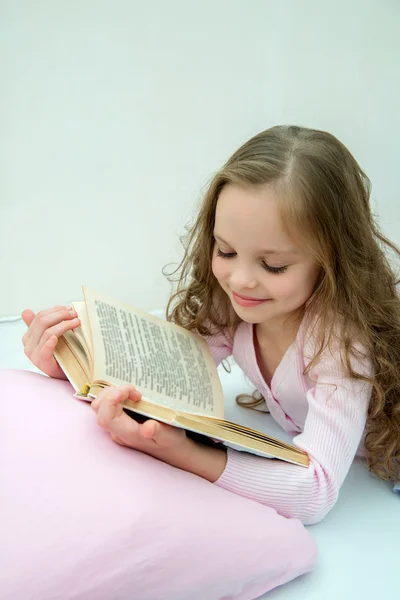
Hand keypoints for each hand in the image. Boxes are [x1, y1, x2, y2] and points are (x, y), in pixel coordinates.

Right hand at [21, 306, 80, 378]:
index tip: (69, 309)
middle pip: (43, 322)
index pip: (40, 317)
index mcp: (29, 336)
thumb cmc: (61, 354)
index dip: (55, 310)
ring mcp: (35, 355)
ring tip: (76, 322)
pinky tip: (57, 338)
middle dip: (61, 315)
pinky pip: (45, 351)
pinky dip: (50, 343)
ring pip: (47, 333)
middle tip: (75, 314)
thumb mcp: (52, 336)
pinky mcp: (44, 364)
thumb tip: (26, 311)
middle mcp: (28, 345)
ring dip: (64, 325)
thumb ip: (44, 324)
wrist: (67, 373)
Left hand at [92, 384, 226, 480]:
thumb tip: (148, 428)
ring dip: (113, 392)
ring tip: (134, 393)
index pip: (106, 418)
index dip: (111, 400)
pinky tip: (131, 394)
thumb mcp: (170, 437)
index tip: (132, 391)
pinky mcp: (119, 419)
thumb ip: (159, 432)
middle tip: (135, 391)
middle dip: (112, 392)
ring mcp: (116, 425)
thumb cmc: (170, 442)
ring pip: (101, 405)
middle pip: (99, 409)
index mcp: (127, 434)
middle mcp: (117, 430)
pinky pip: (108, 404)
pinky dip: (116, 394)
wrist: (170, 449)